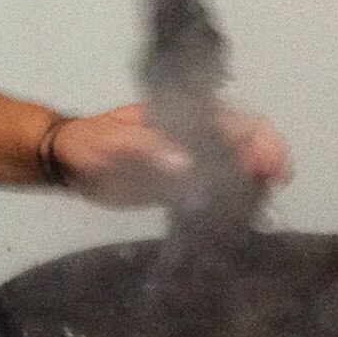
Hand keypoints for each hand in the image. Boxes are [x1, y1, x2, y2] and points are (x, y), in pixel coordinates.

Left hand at [50, 104, 291, 205]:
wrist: (65, 162)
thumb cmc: (88, 142)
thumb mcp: (114, 140)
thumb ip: (147, 148)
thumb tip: (184, 162)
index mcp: (185, 116)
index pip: (239, 122)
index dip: (262, 141)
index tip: (272, 167)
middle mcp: (194, 138)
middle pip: (245, 147)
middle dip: (265, 166)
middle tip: (269, 192)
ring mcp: (189, 163)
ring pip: (233, 171)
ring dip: (250, 187)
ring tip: (254, 209)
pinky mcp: (178, 188)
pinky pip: (211, 194)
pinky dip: (227, 204)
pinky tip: (232, 219)